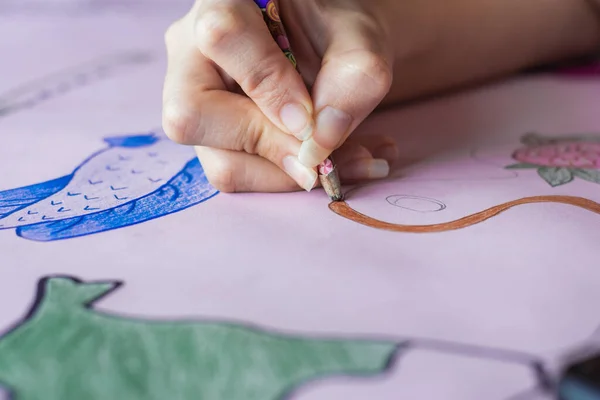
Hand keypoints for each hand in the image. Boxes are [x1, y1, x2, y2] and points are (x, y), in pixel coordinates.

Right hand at [161, 0, 397, 192]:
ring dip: (290, 176)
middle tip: (326, 158)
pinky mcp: (214, 139)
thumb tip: (319, 144)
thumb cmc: (338, 34)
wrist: (330, 49)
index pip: (224, 38)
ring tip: (355, 161)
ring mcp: (196, 101)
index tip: (311, 118)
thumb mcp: (360, 41)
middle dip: (270, 148)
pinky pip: (240, 174)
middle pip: (191, 117)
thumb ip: (353, 78)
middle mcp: (192, 53)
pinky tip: (338, 164)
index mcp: (224, 2)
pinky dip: (292, 180)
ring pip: (219, 162)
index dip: (269, 87)